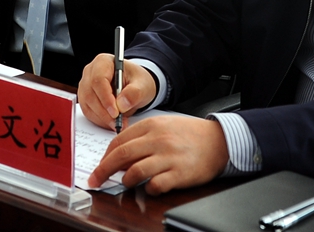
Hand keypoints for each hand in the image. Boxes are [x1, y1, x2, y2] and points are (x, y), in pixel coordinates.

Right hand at [78, 53, 156, 129]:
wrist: (135, 86)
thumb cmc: (137, 81)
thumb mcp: (142, 85)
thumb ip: (134, 93)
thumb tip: (121, 105)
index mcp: (103, 62)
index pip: (98, 80)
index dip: (106, 98)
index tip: (116, 112)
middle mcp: (91, 72)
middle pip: (90, 94)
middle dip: (104, 112)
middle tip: (118, 122)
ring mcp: (86, 85)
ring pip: (87, 104)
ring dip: (102, 118)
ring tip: (118, 123)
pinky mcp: (85, 98)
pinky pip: (88, 111)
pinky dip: (99, 120)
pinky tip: (111, 122)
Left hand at [87, 116, 229, 193]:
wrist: (218, 140)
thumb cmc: (188, 134)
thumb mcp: (163, 125)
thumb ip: (141, 136)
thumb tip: (119, 154)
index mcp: (151, 126)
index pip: (118, 141)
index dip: (104, 156)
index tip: (98, 166)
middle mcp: (158, 140)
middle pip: (122, 156)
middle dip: (104, 170)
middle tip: (95, 180)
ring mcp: (169, 157)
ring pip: (135, 172)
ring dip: (126, 180)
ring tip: (126, 182)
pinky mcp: (180, 174)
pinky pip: (156, 186)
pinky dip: (148, 189)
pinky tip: (150, 187)